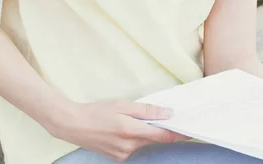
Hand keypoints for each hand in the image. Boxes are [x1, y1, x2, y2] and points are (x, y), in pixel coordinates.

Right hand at [47, 100, 189, 161]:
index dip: (178, 133)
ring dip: (143, 133)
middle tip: (160, 115)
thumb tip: (167, 114)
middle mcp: (129, 147)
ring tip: (130, 119)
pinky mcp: (117, 157)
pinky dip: (133, 138)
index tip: (190, 129)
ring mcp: (122, 154)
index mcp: (131, 132)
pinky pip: (132, 147)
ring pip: (142, 142)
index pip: (163, 135)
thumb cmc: (97, 111)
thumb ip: (146, 111)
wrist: (72, 125)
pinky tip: (122, 128)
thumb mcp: (123, 105)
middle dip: (158, 128)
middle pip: (153, 138)